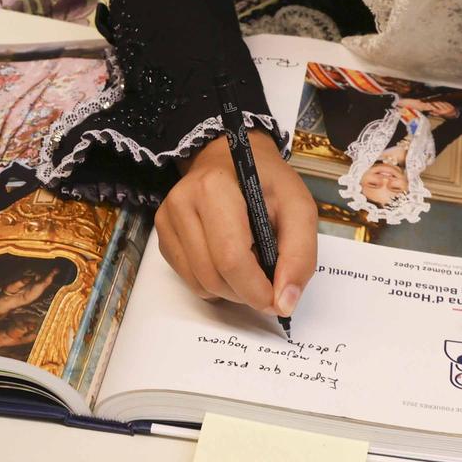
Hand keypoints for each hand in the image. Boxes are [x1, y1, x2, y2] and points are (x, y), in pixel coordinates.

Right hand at [158, 133, 316, 316]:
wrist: (231, 158)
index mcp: (214, 188)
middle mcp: (181, 202)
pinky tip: (229, 261)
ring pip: (200, 284)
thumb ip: (300, 254)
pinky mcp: (162, 235)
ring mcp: (166, 219)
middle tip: (268, 283)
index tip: (278, 300)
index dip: (256, 289)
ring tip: (250, 267)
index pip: (231, 258)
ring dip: (231, 291)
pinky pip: (189, 279)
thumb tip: (285, 302)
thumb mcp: (298, 207)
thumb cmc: (266, 181)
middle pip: (213, 276)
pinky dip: (215, 283)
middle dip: (246, 293)